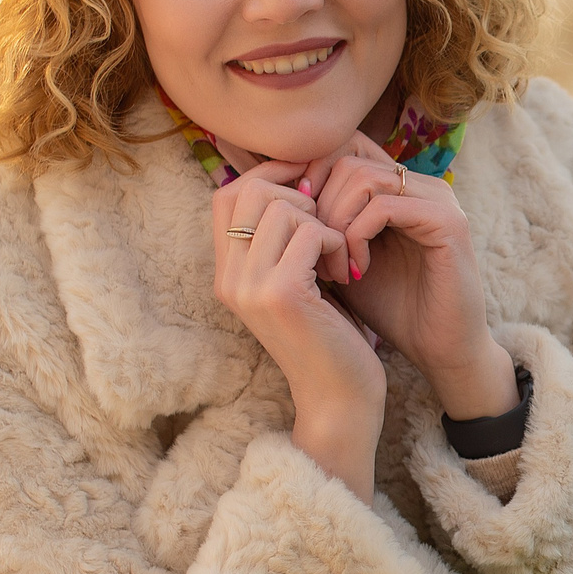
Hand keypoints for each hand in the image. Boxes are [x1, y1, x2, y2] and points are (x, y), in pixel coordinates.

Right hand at [212, 161, 383, 499]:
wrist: (339, 397)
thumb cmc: (329, 335)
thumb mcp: (299, 278)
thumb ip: (285, 236)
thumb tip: (299, 177)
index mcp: (227, 272)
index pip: (228, 194)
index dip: (269, 176)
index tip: (310, 184)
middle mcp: (229, 278)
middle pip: (250, 190)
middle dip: (299, 192)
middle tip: (328, 223)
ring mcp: (250, 285)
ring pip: (283, 206)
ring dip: (323, 221)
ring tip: (337, 255)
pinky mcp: (281, 293)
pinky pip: (310, 230)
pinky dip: (336, 240)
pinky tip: (345, 270)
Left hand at [307, 134, 519, 420]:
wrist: (436, 346)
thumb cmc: (388, 305)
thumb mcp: (338, 256)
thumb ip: (315, 222)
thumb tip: (263, 195)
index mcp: (397, 185)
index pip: (342, 146)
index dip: (307, 177)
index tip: (292, 223)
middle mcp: (419, 183)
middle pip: (346, 157)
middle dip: (317, 205)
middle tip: (312, 253)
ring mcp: (437, 198)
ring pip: (362, 177)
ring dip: (335, 222)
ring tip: (334, 266)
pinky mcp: (448, 222)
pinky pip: (385, 206)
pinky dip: (358, 236)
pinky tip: (356, 269)